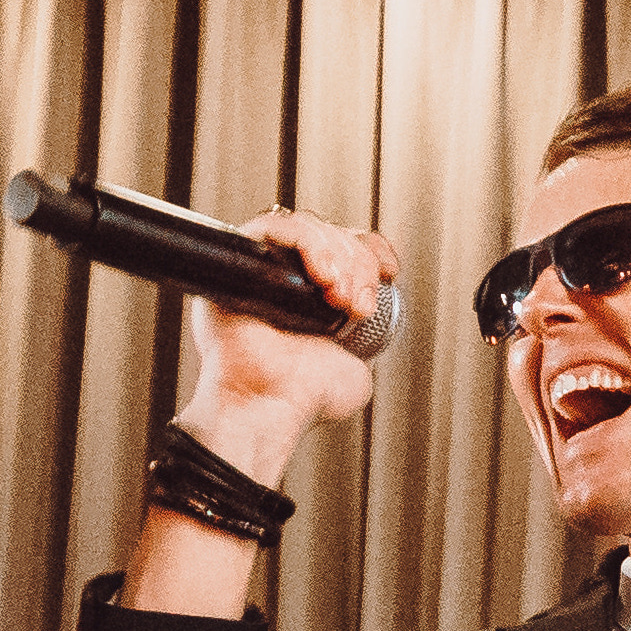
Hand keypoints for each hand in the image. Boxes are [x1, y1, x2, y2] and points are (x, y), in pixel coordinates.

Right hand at [170, 210, 398, 477]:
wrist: (271, 404)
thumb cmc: (303, 397)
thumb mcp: (357, 367)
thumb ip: (370, 338)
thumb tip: (372, 309)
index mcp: (312, 298)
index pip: (346, 247)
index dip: (372, 251)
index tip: (390, 272)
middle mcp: (287, 279)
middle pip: (333, 235)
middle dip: (359, 265)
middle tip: (356, 305)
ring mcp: (263, 268)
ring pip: (310, 226)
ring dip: (339, 258)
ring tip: (339, 300)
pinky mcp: (240, 260)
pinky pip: (276, 226)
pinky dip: (308, 244)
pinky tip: (320, 277)